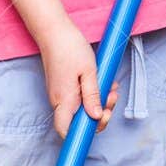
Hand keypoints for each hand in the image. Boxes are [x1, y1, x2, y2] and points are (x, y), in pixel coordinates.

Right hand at [38, 17, 119, 138]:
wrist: (53, 31)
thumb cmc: (70, 48)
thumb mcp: (88, 71)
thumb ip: (92, 96)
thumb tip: (96, 117)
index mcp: (64, 100)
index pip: (66, 130)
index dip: (81, 135)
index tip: (99, 123)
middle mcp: (59, 101)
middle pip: (78, 122)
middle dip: (99, 115)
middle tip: (112, 99)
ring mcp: (60, 95)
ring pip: (81, 110)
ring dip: (99, 103)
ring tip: (111, 88)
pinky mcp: (63, 88)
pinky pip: (79, 99)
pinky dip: (93, 95)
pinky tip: (103, 84)